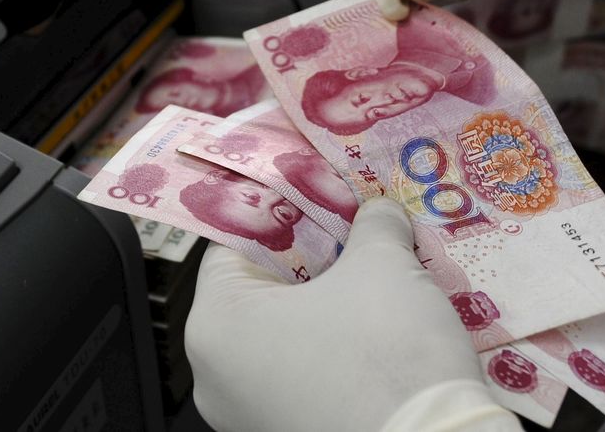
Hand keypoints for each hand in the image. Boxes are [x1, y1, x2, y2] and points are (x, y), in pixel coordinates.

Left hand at [185, 197, 504, 431]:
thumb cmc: (388, 359)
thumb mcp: (382, 266)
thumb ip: (372, 224)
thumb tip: (377, 212)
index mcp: (216, 324)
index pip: (236, 240)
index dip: (284, 209)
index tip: (318, 194)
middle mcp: (217, 375)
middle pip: (262, 287)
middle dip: (314, 255)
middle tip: (356, 230)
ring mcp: (250, 413)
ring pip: (287, 331)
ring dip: (329, 300)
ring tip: (376, 276)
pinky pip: (304, 370)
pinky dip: (335, 343)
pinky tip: (378, 327)